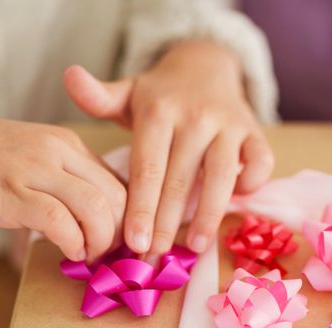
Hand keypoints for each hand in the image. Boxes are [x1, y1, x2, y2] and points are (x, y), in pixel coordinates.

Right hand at [0, 103, 125, 261]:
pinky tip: (69, 253)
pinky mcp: (10, 192)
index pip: (119, 182)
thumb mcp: (28, 158)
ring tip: (89, 257)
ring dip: (101, 242)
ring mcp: (34, 170)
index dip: (130, 219)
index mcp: (67, 144)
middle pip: (118, 196)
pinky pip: (59, 220)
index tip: (123, 244)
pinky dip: (73, 243)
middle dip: (122, 234)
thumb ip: (59, 182)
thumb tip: (87, 222)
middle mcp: (58, 152)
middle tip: (111, 258)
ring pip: (96, 208)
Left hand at [64, 39, 272, 254]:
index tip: (133, 242)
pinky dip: (252, 183)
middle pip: (180, 179)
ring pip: (221, 175)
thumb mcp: (127, 94)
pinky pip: (260, 161)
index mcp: (159, 113)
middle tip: (154, 257)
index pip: (148, 168)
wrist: (205, 66)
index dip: (141, 207)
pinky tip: (237, 205)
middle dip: (166, 223)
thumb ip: (97, 97)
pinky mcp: (254, 131)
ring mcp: (228, 124)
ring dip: (208, 214)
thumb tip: (70, 76)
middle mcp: (195, 118)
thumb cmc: (159, 97)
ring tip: (194, 246)